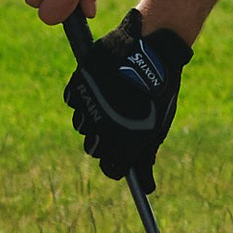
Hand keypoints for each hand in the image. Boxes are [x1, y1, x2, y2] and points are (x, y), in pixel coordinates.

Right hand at [65, 7, 192, 183]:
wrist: (151, 46)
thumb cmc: (158, 88)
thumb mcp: (158, 123)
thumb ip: (147, 156)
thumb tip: (147, 187)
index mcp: (124, 141)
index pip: (111, 169)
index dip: (117, 164)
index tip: (122, 157)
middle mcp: (102, 127)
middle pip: (93, 148)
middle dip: (104, 140)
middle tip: (118, 123)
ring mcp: (88, 105)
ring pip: (81, 124)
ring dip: (93, 117)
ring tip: (111, 100)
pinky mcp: (78, 84)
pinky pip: (74, 100)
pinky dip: (84, 96)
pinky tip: (100, 86)